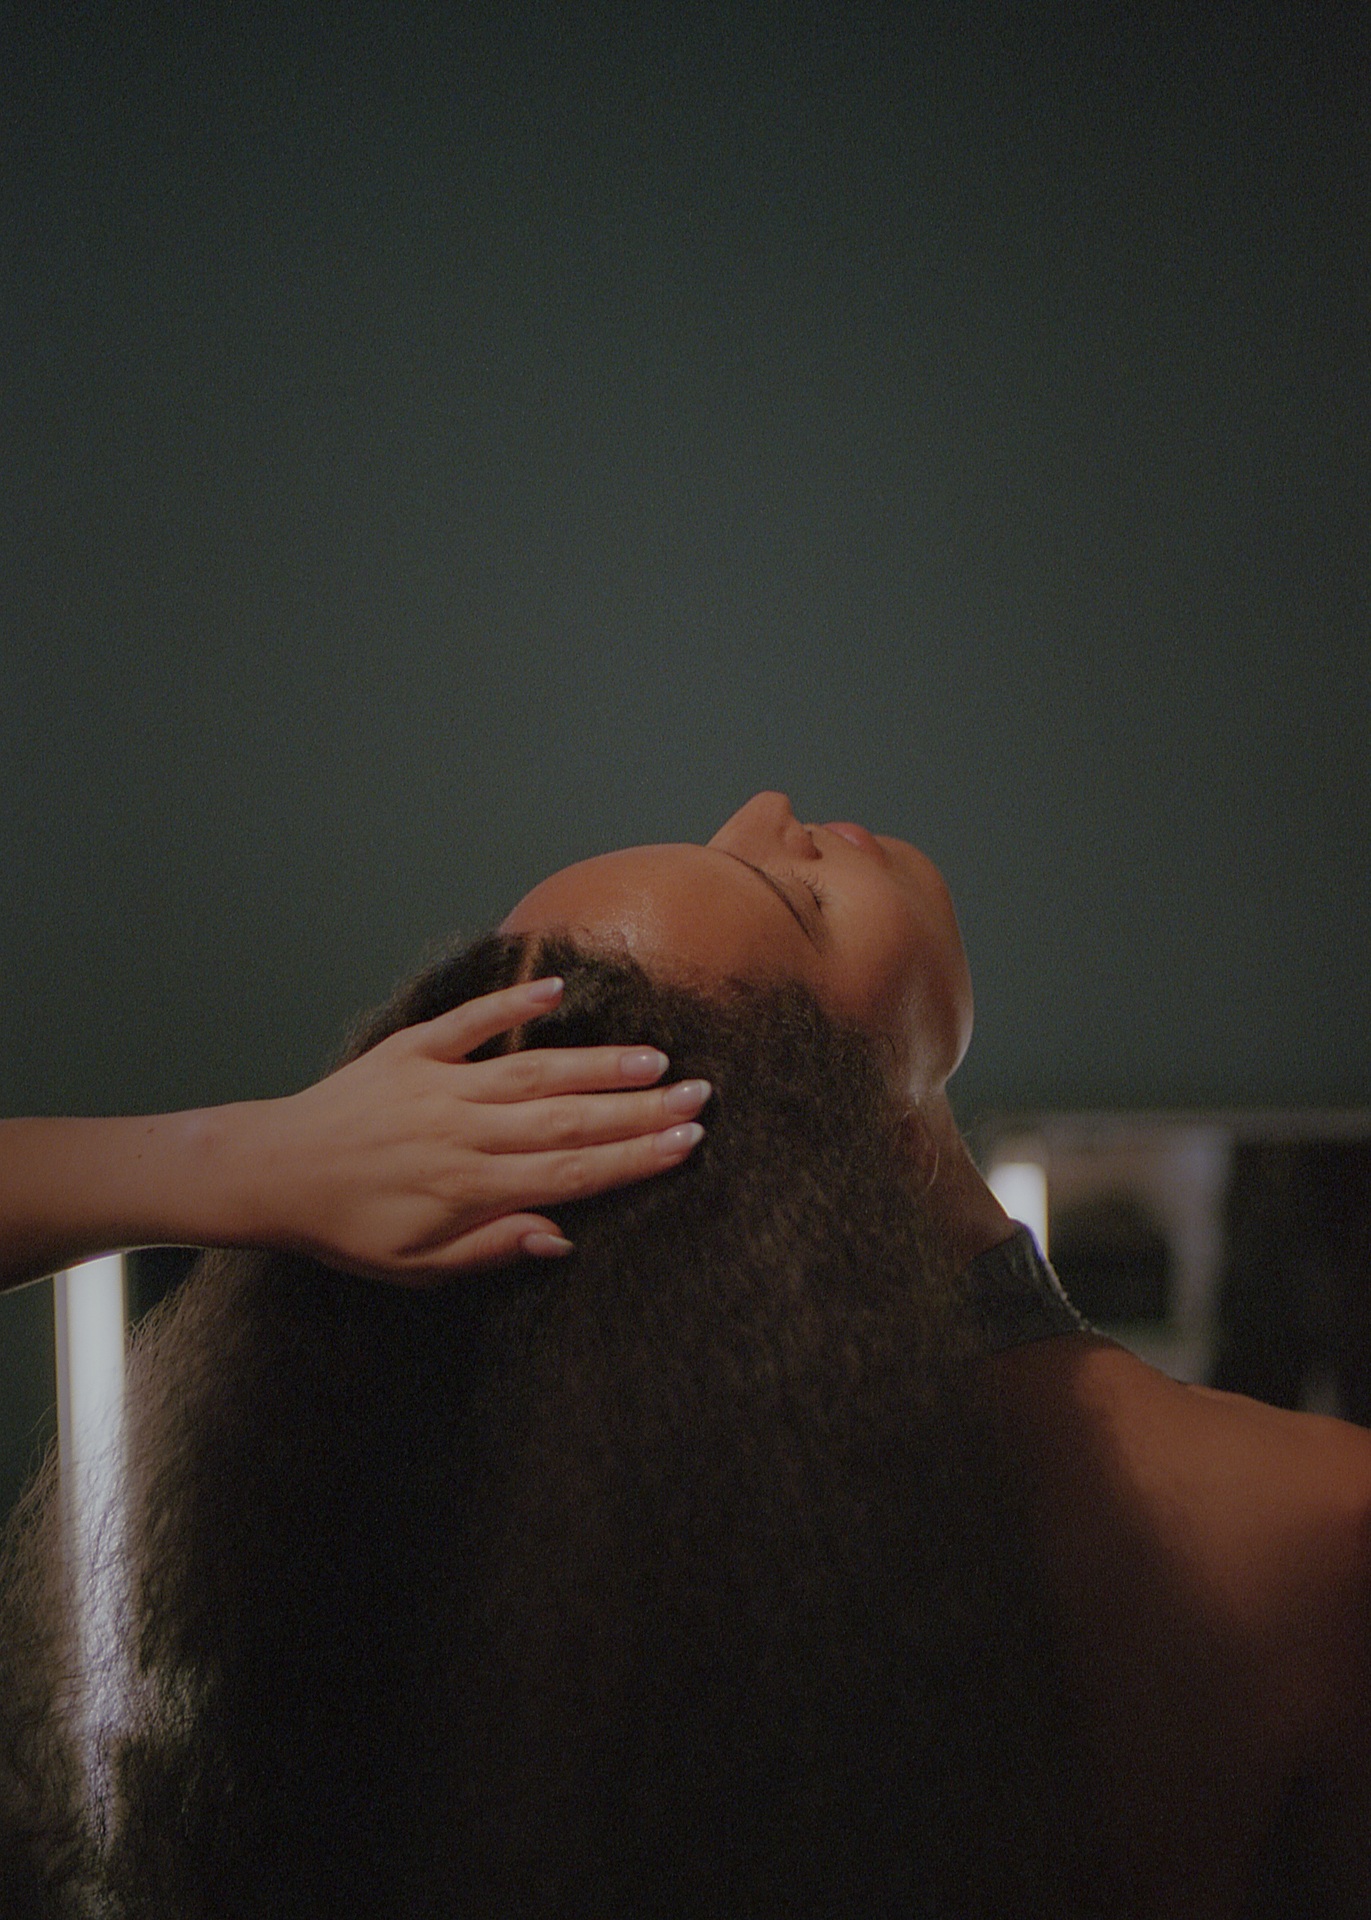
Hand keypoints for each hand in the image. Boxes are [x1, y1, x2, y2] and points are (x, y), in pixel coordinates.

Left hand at [256, 976, 709, 1280]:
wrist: (271, 1172)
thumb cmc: (347, 1229)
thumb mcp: (416, 1268)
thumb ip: (490, 1249)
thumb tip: (561, 1238)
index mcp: (468, 1187)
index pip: (570, 1173)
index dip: (634, 1158)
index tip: (686, 1143)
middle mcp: (463, 1131)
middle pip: (567, 1120)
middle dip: (638, 1109)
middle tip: (698, 1096)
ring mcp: (438, 1086)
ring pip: (534, 1073)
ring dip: (598, 1065)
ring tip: (655, 1059)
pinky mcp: (410, 1052)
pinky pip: (469, 1024)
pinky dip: (511, 1005)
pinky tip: (557, 990)